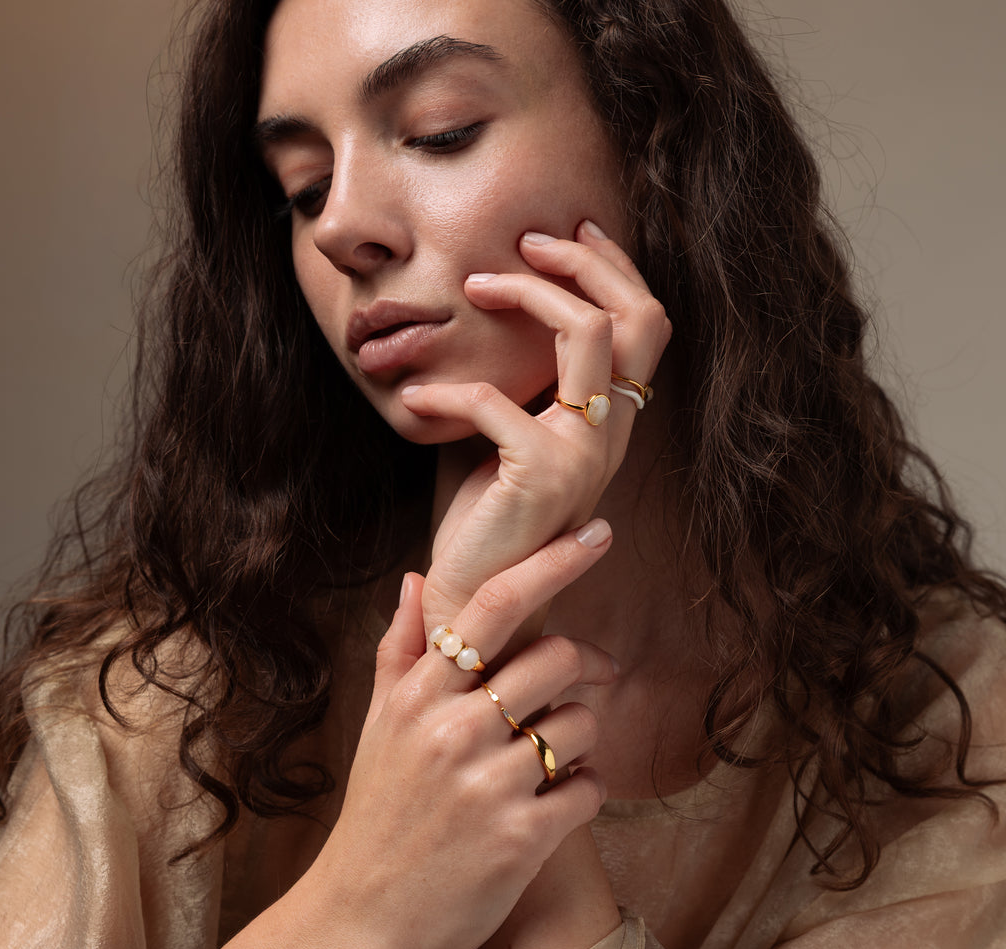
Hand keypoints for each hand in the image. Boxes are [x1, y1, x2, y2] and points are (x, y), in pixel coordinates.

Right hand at [311, 522, 617, 948]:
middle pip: (558, 657)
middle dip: (578, 669)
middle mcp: (453, 729)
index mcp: (419, 694)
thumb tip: (411, 577)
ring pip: (581, 724)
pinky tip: (553, 804)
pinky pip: (590, 789)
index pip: (494, 605)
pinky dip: (584, 791)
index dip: (552, 562)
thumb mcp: (378, 725)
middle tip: (574, 688)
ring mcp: (488, 784)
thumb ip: (399, 648)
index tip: (596, 533)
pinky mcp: (520, 839)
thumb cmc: (377, 811)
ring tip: (546, 762)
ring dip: (579, 740)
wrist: (364, 918)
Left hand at [401, 220, 670, 634]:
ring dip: (526, 294)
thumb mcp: (511, 438)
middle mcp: (612, 436)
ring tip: (470, 287)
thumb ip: (525, 386)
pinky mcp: (540, 474)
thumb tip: (498, 309)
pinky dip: (445, 392)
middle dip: (586, 262)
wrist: (476, 600)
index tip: (566, 235)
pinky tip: (414, 402)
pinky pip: (494, 398)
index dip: (615, 270)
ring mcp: (584, 454)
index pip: (645, 328)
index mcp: (610, 426)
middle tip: (528, 240)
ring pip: (587, 333)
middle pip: (637, 316)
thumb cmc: (485, 520)